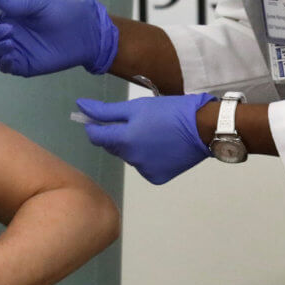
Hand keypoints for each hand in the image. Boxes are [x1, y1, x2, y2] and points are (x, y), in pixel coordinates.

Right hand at [0, 0, 118, 76]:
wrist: (82, 32)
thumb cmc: (60, 12)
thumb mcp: (38, 2)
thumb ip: (15, 4)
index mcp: (7, 16)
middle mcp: (6, 33)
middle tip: (7, 29)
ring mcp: (13, 50)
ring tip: (11, 42)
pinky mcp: (22, 65)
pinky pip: (4, 67)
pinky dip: (2, 62)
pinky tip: (11, 54)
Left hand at [77, 93, 216, 184]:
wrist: (204, 127)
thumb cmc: (170, 111)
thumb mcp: (137, 106)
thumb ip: (106, 111)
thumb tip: (80, 106)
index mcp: (124, 140)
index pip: (96, 136)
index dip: (93, 126)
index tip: (97, 118)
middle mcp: (131, 159)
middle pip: (113, 147)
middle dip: (117, 135)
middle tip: (135, 122)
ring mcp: (144, 171)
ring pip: (129, 156)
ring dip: (133, 146)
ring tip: (152, 132)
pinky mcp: (157, 178)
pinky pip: (143, 166)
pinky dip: (147, 158)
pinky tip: (161, 147)